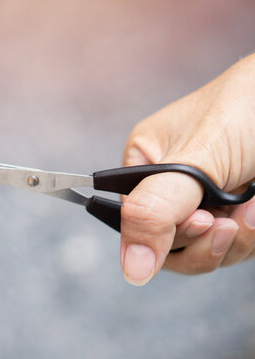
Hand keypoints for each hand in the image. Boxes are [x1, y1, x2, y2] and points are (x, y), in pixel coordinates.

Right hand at [121, 54, 254, 284]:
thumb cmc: (245, 107)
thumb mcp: (193, 161)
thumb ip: (155, 212)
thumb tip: (131, 267)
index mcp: (145, 166)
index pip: (135, 222)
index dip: (164, 235)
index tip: (200, 221)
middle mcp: (170, 186)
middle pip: (170, 245)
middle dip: (203, 242)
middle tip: (226, 220)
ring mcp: (205, 201)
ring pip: (204, 252)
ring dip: (232, 240)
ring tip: (250, 208)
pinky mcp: (235, 211)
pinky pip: (233, 248)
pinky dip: (249, 236)